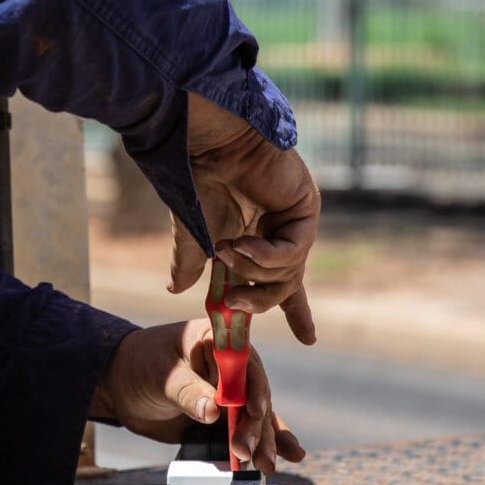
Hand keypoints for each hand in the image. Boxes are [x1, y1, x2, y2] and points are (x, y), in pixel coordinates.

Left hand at [93, 317, 305, 475]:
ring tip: (268, 465)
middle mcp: (231, 368)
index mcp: (218, 342)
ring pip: (254, 417)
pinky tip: (283, 455)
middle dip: (254, 426)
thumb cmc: (139, 365)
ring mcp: (229, 394)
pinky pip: (245, 431)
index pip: (244, 364)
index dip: (253, 388)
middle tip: (248, 451)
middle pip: (253, 396)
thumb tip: (213, 412)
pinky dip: (261, 443)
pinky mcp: (223, 418)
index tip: (255, 411)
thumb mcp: (161, 374)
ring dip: (263, 441)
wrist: (120, 385)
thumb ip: (187, 391)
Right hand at [172, 94, 320, 344]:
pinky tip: (243, 241)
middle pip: (284, 287)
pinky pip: (292, 251)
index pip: (281, 282)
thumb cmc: (200, 181)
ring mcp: (295, 222)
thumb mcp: (194, 235)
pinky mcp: (305, 209)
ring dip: (252, 269)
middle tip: (233, 303)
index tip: (309, 339)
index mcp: (259, 241)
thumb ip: (192, 264)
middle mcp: (281, 234)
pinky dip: (265, 254)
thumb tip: (175, 288)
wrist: (209, 145)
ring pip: (287, 272)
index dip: (297, 311)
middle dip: (258, 301)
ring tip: (226, 251)